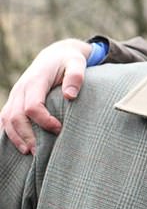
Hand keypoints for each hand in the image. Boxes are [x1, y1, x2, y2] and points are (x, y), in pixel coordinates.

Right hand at [0, 38, 90, 153]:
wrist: (55, 55)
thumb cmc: (69, 61)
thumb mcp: (77, 63)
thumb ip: (76, 76)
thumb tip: (70, 96)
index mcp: (36, 80)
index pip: (32, 106)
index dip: (43, 121)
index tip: (59, 129)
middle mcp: (21, 88)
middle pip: (16, 116)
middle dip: (27, 135)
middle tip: (40, 152)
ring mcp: (16, 95)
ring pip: (7, 119)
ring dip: (16, 137)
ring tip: (29, 152)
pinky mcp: (15, 100)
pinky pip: (6, 118)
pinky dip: (10, 132)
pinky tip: (20, 145)